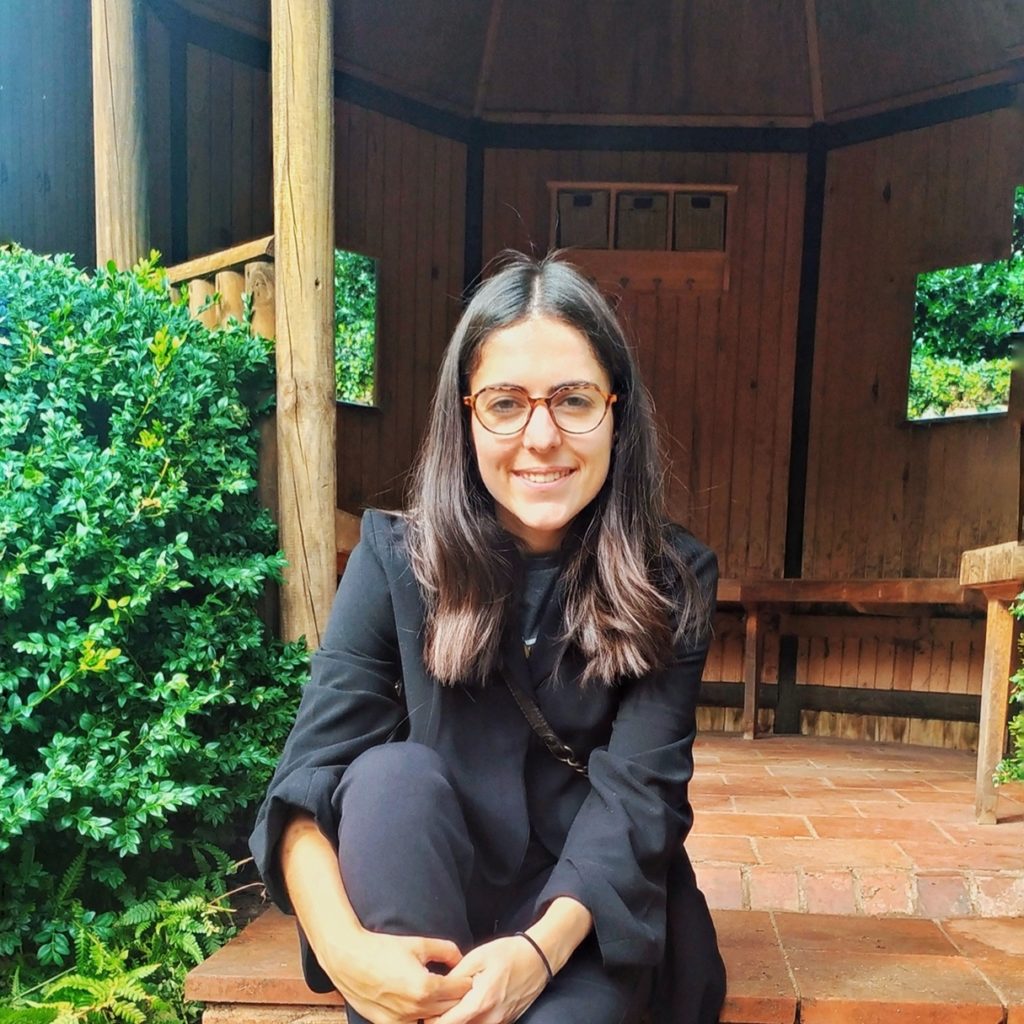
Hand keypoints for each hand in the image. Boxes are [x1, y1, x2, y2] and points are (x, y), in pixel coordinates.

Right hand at [321, 928, 471, 1023]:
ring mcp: (401, 1020)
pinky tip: (421, 1004)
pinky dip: (421, 1016)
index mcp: (426, 987)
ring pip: (433, 1019)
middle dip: (457, 996)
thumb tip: (460, 959)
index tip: (468, 975)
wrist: (348, 959)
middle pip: (450, 1008)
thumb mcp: (418, 944)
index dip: (466, 981)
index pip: (460, 991)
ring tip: (440, 994)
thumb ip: (445, 951)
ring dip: (440, 1009)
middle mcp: (415, 1009)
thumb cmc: (382, 949)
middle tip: (457, 985)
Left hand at [424, 935, 549, 1023]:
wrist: (539, 958)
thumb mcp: (478, 957)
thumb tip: (439, 989)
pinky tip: (468, 1006)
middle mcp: (491, 1018)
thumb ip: (456, 976)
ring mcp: (500, 1022)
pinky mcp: (506, 1021)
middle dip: (445, 1020)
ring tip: (451, 1006)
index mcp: (481, 1002)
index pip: (449, 1023)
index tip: (424, 1013)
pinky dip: (472, 1020)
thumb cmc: (508, 953)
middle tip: (434, 1009)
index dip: (432, 1021)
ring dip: (459, 1020)